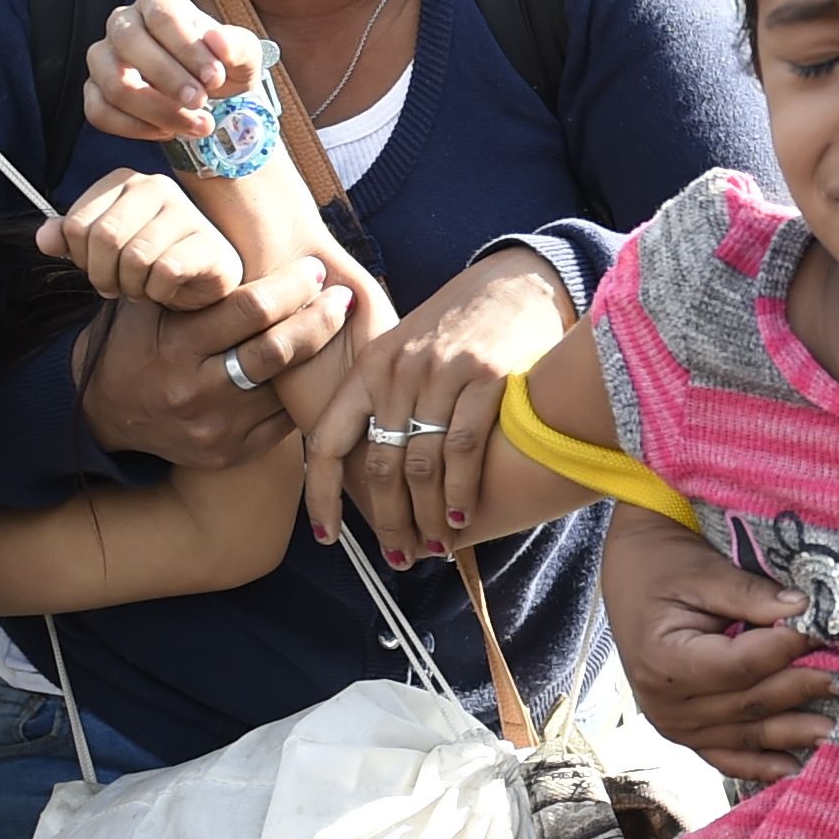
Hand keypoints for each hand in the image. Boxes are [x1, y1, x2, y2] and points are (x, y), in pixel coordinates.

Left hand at [44, 170, 241, 308]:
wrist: (201, 279)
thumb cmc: (150, 258)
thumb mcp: (103, 247)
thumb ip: (70, 238)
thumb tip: (44, 238)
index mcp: (124, 181)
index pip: (77, 224)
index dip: (79, 257)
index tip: (96, 267)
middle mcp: (156, 187)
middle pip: (104, 237)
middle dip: (103, 274)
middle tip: (114, 286)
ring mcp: (186, 212)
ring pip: (135, 257)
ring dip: (131, 286)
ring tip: (140, 288)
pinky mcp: (208, 243)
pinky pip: (165, 272)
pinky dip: (157, 291)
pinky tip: (163, 289)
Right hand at [79, 257, 354, 469]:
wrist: (104, 413)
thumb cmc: (136, 343)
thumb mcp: (147, 305)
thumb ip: (189, 280)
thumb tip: (248, 240)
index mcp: (176, 347)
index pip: (249, 310)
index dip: (291, 286)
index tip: (315, 269)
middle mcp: (197, 392)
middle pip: (277, 351)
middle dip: (319, 319)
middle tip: (343, 297)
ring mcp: (216, 429)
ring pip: (286, 389)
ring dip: (318, 356)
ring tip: (338, 327)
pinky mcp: (231, 454)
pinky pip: (282, 422)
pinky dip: (301, 393)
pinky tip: (317, 370)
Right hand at [86, 0, 257, 148]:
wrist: (208, 95)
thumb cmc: (221, 66)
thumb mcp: (244, 56)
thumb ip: (237, 46)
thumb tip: (217, 40)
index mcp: (158, 3)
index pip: (163, 18)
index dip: (189, 50)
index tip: (215, 79)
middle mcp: (123, 24)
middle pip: (130, 43)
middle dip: (168, 79)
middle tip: (201, 103)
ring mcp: (103, 57)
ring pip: (113, 82)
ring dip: (156, 110)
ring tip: (194, 125)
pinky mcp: (94, 91)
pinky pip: (99, 112)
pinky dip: (136, 128)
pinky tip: (168, 131)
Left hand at [307, 245, 577, 562]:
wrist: (516, 282)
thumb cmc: (459, 326)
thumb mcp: (407, 350)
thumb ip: (385, 400)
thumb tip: (371, 473)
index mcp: (370, 368)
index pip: (327, 442)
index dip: (321, 497)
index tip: (328, 537)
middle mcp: (400, 371)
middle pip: (380, 467)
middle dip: (387, 522)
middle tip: (398, 557)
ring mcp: (443, 374)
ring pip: (422, 466)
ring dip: (426, 517)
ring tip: (432, 546)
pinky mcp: (488, 377)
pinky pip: (465, 450)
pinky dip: (460, 492)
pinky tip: (461, 517)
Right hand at [604, 508, 832, 788]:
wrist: (631, 578)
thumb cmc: (665, 568)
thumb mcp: (705, 571)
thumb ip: (752, 595)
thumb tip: (805, 610)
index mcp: (664, 661)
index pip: (742, 665)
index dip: (787, 650)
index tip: (827, 633)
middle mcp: (666, 704)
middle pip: (750, 703)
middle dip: (802, 689)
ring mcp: (675, 727)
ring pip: (747, 735)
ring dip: (794, 734)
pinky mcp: (687, 735)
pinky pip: (728, 758)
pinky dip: (762, 765)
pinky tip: (797, 769)